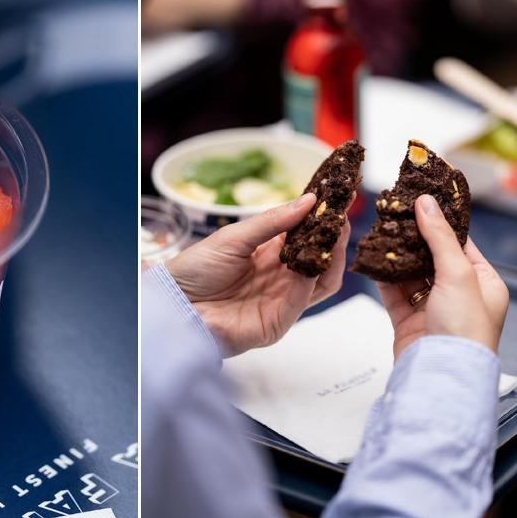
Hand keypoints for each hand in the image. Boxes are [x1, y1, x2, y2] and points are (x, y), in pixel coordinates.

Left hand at [164, 193, 349, 356]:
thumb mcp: (234, 237)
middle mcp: (279, 277)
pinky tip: (320, 254)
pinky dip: (315, 275)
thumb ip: (273, 221)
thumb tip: (310, 199)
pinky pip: (305, 297)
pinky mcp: (279, 321)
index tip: (337, 195)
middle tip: (342, 210)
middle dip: (333, 235)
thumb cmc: (196, 269)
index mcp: (267, 254)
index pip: (303, 236)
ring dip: (332, 253)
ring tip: (337, 228)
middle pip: (319, 258)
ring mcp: (281, 300)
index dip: (321, 218)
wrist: (174, 304)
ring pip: (321, 279)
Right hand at [378, 195, 509, 359]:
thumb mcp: (457, 273)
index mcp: (483, 283)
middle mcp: (459, 295)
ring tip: (378, 233)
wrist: (441, 372)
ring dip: (394, 256)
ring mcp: (432, 308)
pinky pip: (393, 293)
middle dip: (411, 238)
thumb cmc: (464, 329)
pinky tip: (371, 261)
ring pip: (409, 274)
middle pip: (431, 257)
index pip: (460, 244)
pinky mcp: (408, 320)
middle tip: (392, 214)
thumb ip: (439, 236)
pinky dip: (382, 278)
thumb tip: (426, 202)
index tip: (419, 201)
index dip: (440, 223)